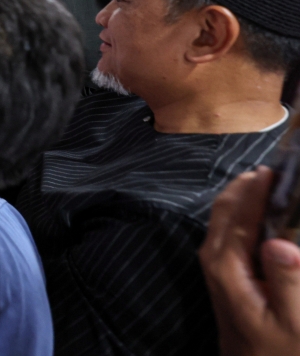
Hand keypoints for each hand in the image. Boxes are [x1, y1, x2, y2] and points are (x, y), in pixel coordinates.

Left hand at [200, 166, 299, 355]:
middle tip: (277, 168)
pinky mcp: (222, 267)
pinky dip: (242, 210)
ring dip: (244, 193)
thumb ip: (288, 280)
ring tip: (271, 180)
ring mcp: (215, 261)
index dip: (257, 189)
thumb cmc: (279, 350)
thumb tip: (282, 242)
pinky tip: (263, 209)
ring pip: (224, 214)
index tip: (276, 168)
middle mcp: (214, 258)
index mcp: (227, 267)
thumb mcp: (293, 322)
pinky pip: (228, 227)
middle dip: (248, 184)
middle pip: (226, 207)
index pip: (240, 215)